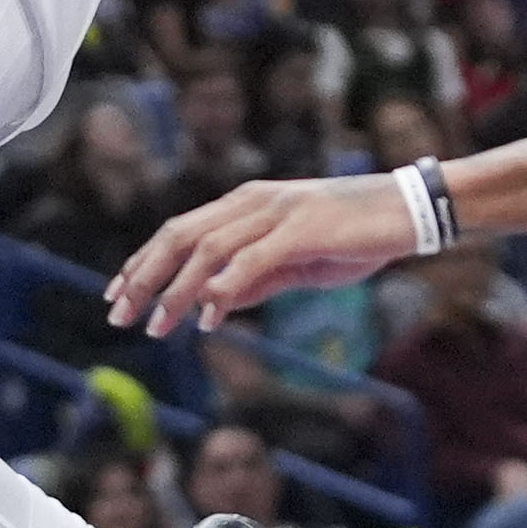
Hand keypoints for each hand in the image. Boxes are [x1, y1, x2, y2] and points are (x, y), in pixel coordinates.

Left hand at [109, 175, 424, 332]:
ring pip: (208, 249)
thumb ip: (256, 279)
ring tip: (157, 326)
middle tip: (119, 315)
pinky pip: (251, 260)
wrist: (409, 210)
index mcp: (248, 204)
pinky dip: (225, 289)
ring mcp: (277, 212)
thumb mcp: (297, 261)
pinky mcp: (302, 229)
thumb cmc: (356, 234)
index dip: (143, 262)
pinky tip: (208, 318)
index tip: (117, 295)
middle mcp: (254, 201)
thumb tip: (215, 305)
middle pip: (180, 235)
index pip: (180, 231)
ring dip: (177, 290)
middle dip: (144, 276)